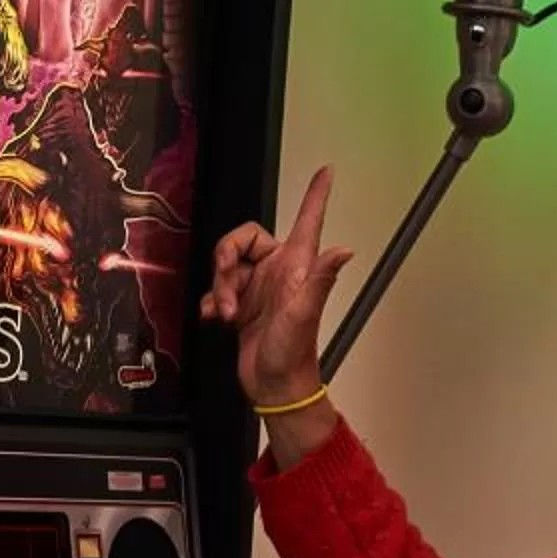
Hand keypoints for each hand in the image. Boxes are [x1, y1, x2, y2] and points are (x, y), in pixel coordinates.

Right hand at [200, 166, 354, 408]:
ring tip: (226, 312)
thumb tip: (345, 251)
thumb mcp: (304, 312)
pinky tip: (216, 317)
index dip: (316, 196)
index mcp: (297, 268)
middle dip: (226, 261)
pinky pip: (217, 288)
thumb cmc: (292, 354)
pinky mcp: (241, 305)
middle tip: (229, 293)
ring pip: (226, 265)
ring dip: (219, 287)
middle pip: (243, 239)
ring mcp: (259, 289)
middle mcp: (279, 273)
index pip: (308, 221)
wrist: (273, 386)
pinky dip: (211, 301)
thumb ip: (321, 279)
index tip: (326, 171)